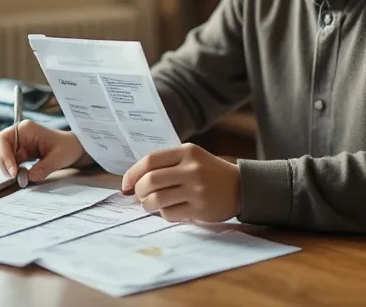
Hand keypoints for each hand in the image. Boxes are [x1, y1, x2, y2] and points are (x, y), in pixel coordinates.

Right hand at [0, 120, 88, 182]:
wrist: (75, 149)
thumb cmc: (68, 147)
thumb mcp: (58, 158)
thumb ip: (44, 168)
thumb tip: (28, 177)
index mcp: (26, 129)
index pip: (3, 139)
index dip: (4, 155)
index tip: (13, 171)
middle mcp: (20, 134)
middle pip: (0, 147)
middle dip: (4, 163)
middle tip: (14, 177)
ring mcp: (20, 144)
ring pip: (4, 156)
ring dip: (8, 168)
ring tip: (20, 177)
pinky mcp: (22, 153)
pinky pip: (11, 162)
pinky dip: (13, 170)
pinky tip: (22, 176)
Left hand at [121, 143, 240, 222]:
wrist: (240, 187)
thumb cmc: (209, 172)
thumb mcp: (190, 158)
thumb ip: (165, 165)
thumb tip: (132, 185)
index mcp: (187, 152)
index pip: (150, 161)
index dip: (132, 173)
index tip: (125, 184)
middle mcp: (192, 169)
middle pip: (150, 181)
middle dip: (139, 191)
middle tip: (139, 196)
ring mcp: (197, 190)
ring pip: (157, 200)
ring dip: (148, 205)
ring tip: (151, 204)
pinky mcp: (200, 209)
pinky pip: (169, 214)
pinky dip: (164, 214)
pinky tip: (171, 209)